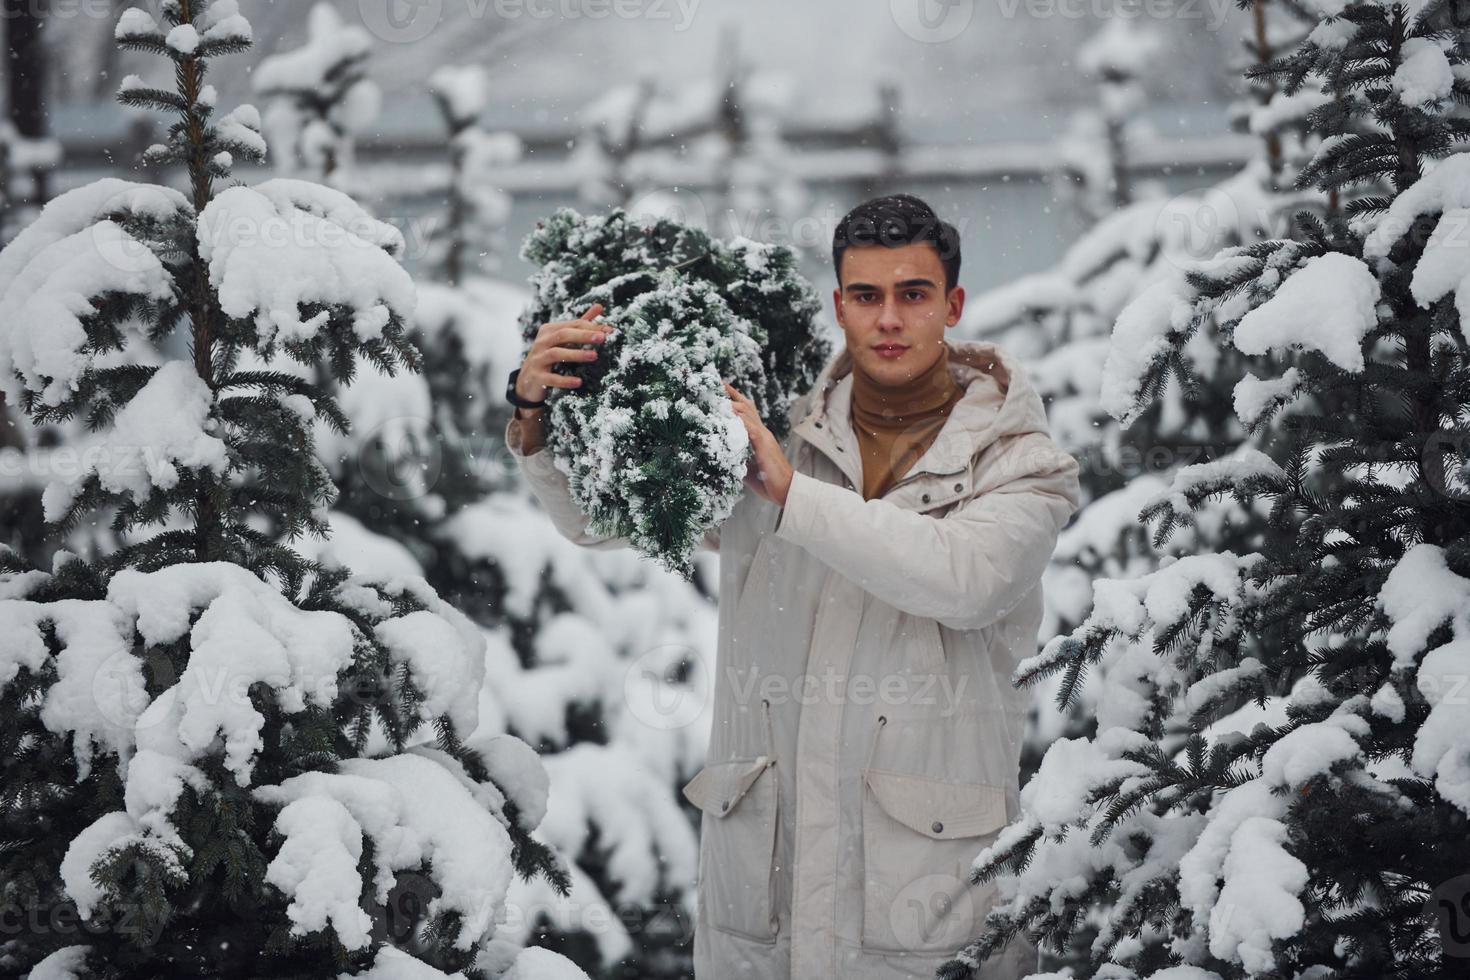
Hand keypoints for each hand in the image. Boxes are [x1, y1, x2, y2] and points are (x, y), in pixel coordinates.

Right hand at [515, 303, 610, 411]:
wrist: (528, 381)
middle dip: (583, 336)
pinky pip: (550, 378)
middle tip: (602, 338)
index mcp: (549, 330)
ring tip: (594, 356)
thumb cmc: (550, 356)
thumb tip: (600, 306)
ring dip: (576, 354)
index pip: (572, 325)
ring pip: (556, 354)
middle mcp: (541, 342)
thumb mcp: (563, 339)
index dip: (591, 326)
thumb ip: (580, 324)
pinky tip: (578, 382)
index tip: (609, 330)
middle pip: (563, 335)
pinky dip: (564, 380)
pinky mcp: (536, 377)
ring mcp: (537, 359)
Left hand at [724, 381, 792, 506]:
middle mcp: (762, 432)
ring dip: (732, 404)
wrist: (786, 490)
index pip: (747, 413)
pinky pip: (751, 428)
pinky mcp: (764, 445)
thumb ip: (737, 459)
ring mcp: (764, 437)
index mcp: (759, 436)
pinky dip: (740, 420)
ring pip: (747, 414)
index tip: (723, 390)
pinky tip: (729, 413)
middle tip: (718, 383)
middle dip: (732, 395)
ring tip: (718, 396)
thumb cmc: (768, 481)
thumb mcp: (748, 468)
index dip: (735, 400)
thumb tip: (722, 458)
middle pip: (747, 406)